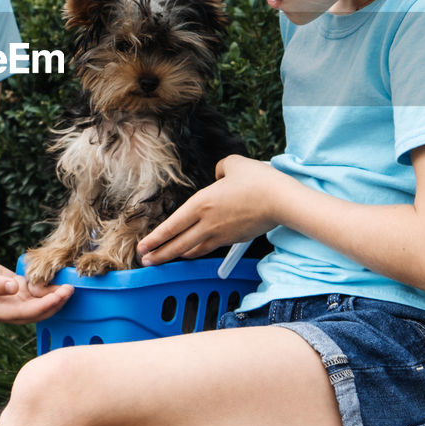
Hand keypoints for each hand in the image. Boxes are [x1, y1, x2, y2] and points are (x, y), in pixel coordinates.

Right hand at [0, 251, 72, 322]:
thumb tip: (13, 288)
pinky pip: (33, 295)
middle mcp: (4, 310)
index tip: (59, 295)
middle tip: (70, 290)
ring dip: (52, 298)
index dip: (43, 306)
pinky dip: (45, 290)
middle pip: (35, 314)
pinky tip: (56, 282)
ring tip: (68, 286)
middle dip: (54, 304)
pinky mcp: (13, 292)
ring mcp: (9, 302)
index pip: (24, 313)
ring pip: (37, 305)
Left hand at [137, 155, 287, 264]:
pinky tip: (192, 252)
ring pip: (193, 249)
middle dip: (159, 254)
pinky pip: (209, 248)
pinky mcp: (234, 239)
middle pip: (178, 244)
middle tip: (145, 261)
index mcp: (201, 204)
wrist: (281, 201)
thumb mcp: (233, 164)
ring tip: (164, 259)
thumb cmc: (257, 180)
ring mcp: (221, 234)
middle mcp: (207, 223)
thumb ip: (220, 169)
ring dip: (177, 255)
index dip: (155, 239)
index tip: (143, 247)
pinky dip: (196, 251)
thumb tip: (218, 176)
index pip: (172, 226)